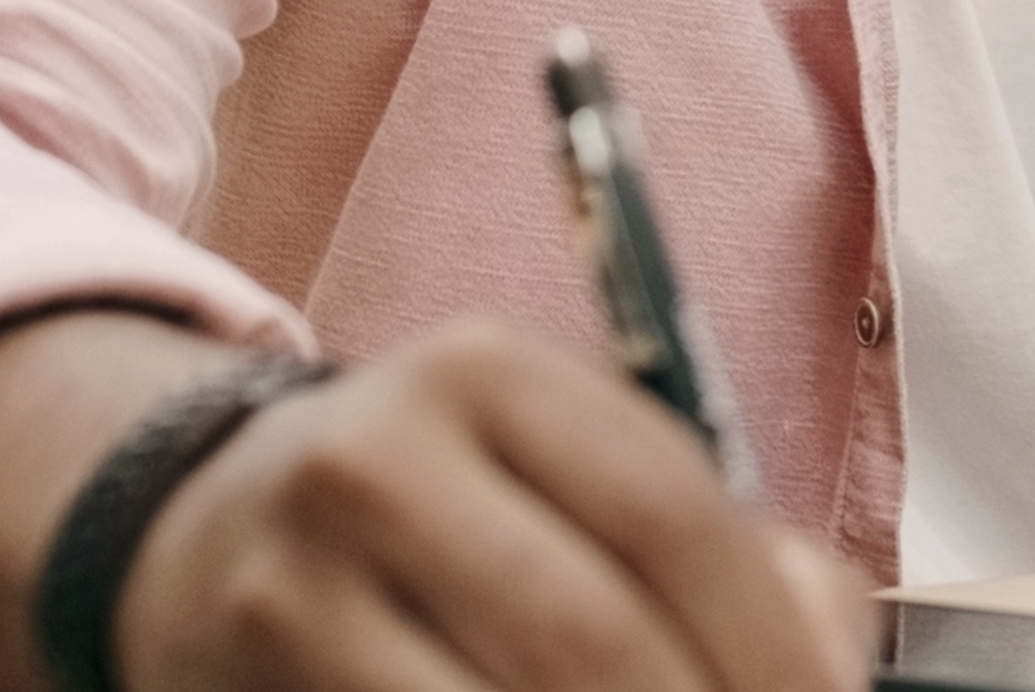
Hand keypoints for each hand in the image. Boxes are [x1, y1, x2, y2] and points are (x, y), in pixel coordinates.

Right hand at [121, 319, 871, 691]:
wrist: (208, 531)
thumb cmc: (454, 506)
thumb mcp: (575, 468)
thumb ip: (730, 550)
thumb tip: (825, 667)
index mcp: (491, 373)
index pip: (669, 515)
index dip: (768, 643)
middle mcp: (378, 459)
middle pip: (584, 639)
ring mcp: (296, 585)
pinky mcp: (248, 680)